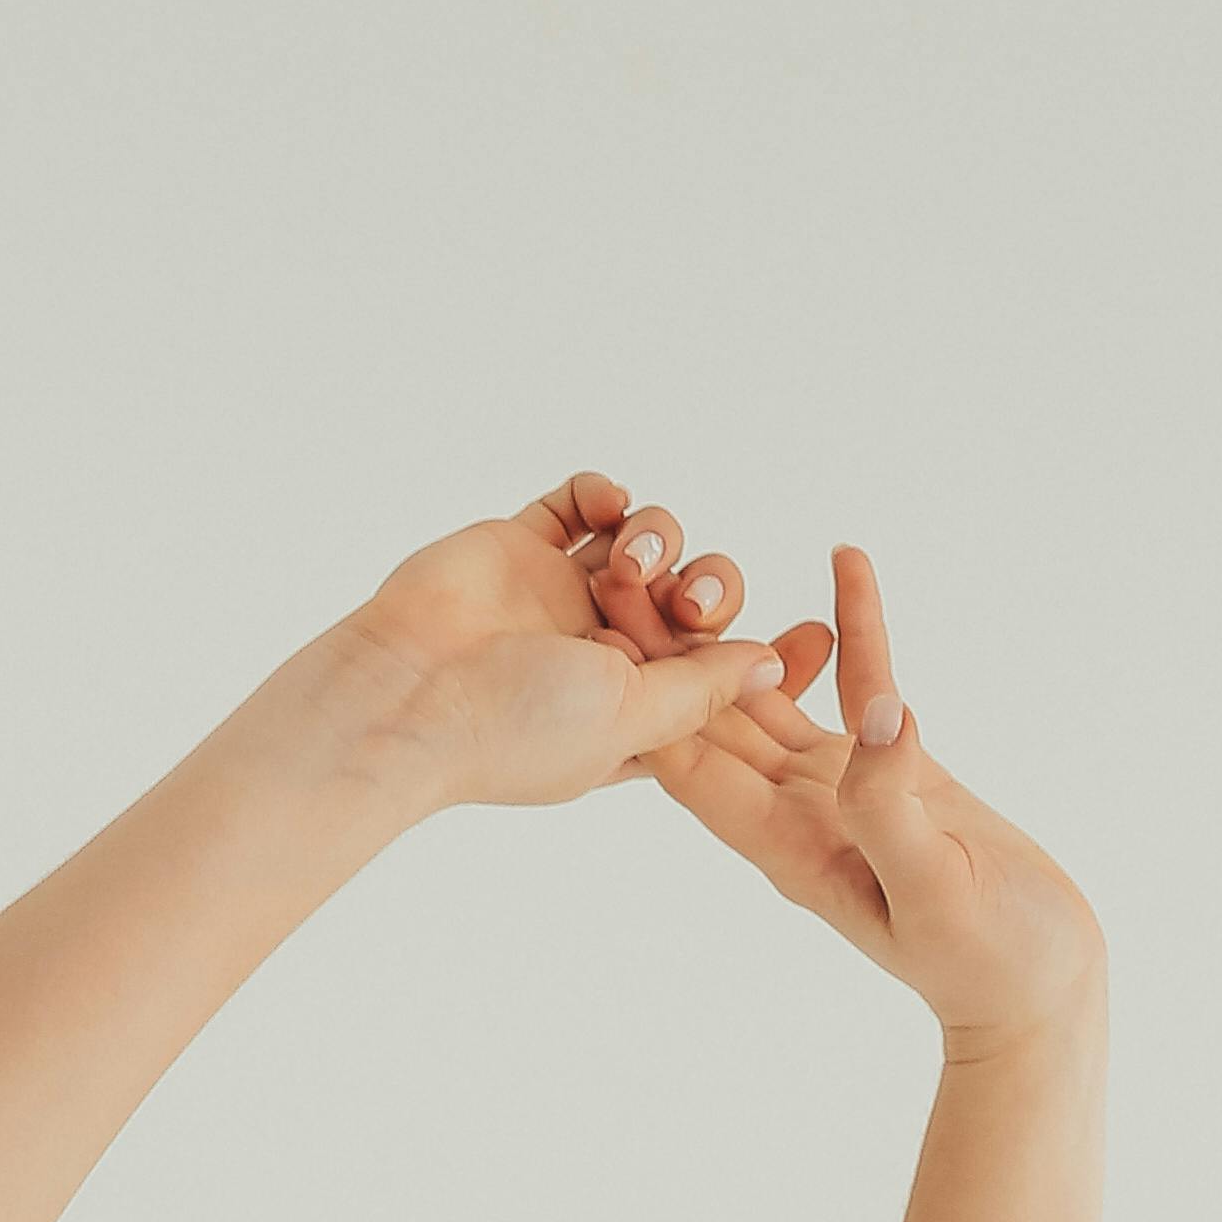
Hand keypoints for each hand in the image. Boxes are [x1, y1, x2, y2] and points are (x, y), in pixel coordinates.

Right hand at [321, 473, 833, 819]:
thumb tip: (768, 662)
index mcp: (635, 716)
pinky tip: (608, 503)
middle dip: (711, 590)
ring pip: (649, 545)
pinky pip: (580, 502)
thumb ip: (701, 690)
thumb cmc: (513, 729)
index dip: (770, 658)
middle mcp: (601, 656)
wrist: (407, 693)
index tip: (815, 634)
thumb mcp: (634, 721)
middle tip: (691, 598)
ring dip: (660, 538)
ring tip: (629, 558)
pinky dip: (604, 492)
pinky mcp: (520, 549)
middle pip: (696, 604)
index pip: (723, 679)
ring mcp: (560, 599)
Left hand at [596, 531, 1104, 1047]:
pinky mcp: (891, 768)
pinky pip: (858, 684)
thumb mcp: (935, 888)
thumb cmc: (988, 958)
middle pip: (712, 720)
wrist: (1036, 986)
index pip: (694, 768)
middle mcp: (796, 812)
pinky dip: (850, 627)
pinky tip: (845, 560)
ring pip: (770, 694)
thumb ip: (893, 807)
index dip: (649, 699)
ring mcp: (839, 787)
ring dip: (737, 630)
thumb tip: (873, 717)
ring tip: (701, 552)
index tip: (608, 626)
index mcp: (787, 846)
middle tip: (627, 557)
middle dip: (668, 648)